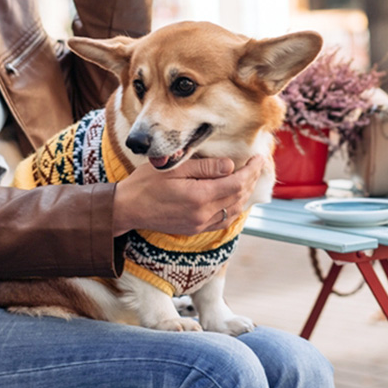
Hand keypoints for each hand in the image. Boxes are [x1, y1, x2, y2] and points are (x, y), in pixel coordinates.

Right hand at [112, 155, 265, 236]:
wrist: (127, 208)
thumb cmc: (146, 183)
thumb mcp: (175, 168)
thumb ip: (205, 168)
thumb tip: (231, 166)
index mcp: (199, 196)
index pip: (237, 183)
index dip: (252, 170)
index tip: (259, 157)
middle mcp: (203, 214)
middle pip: (238, 197)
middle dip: (252, 179)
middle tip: (258, 164)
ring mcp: (199, 224)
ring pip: (234, 210)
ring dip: (245, 194)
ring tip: (250, 177)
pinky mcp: (195, 229)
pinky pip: (223, 220)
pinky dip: (234, 207)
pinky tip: (236, 197)